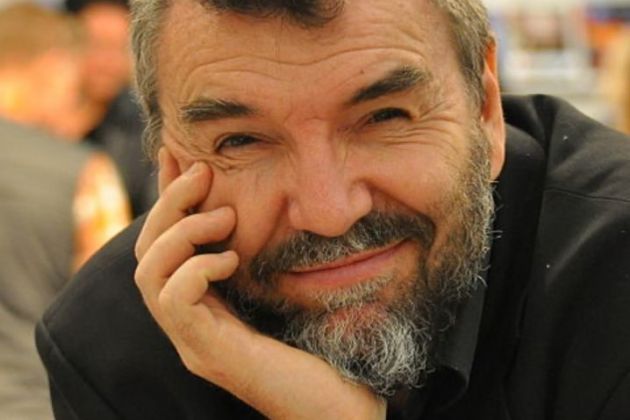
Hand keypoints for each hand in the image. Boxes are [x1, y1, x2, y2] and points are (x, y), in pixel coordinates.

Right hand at [135, 148, 385, 419]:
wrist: (340, 411)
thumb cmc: (325, 352)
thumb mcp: (290, 290)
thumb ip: (270, 257)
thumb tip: (269, 208)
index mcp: (205, 308)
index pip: (164, 247)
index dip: (165, 199)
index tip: (177, 154)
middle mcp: (190, 325)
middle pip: (143, 255)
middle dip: (168, 206)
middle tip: (201, 174)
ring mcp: (194, 342)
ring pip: (146, 274)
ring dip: (181, 233)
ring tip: (223, 220)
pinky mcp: (210, 354)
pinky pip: (175, 300)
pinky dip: (197, 267)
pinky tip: (231, 259)